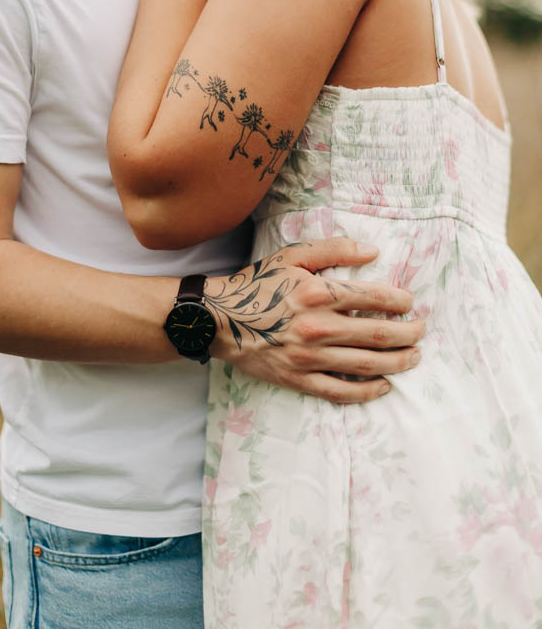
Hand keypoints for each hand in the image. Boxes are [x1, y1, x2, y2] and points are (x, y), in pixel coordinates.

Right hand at [206, 238, 424, 403]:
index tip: (409, 302)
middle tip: (422, 331)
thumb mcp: (292, 256)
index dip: (399, 300)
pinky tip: (385, 385)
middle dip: (409, 333)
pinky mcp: (299, 379)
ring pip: (367, 364)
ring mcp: (308, 357)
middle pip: (379, 334)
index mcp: (317, 293)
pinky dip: (368, 391)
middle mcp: (317, 326)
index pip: (373, 296)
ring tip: (414, 356)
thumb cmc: (258, 284)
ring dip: (398, 362)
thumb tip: (373, 251)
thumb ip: (334, 249)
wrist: (218, 319)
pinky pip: (341, 391)